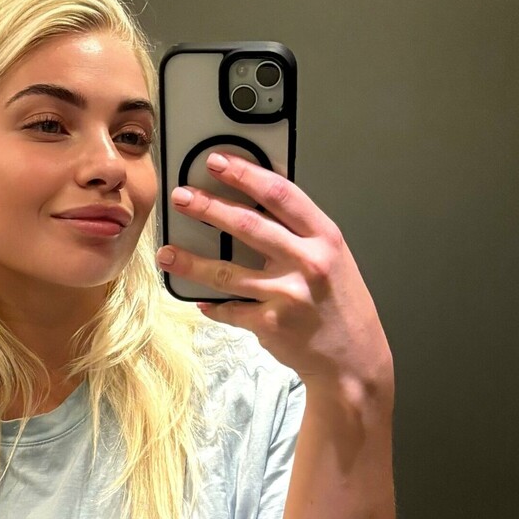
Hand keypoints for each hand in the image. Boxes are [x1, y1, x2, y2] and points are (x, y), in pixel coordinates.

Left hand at [157, 152, 393, 408]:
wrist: (353, 357)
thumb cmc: (339, 302)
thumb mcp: (331, 256)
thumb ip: (298, 231)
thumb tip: (252, 202)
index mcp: (324, 237)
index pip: (280, 194)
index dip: (245, 174)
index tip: (217, 161)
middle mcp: (307, 262)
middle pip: (248, 226)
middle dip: (208, 208)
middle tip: (181, 196)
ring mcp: (287, 295)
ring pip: (226, 272)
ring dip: (190, 262)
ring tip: (165, 253)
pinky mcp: (270, 325)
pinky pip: (230, 310)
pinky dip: (212, 306)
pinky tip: (200, 300)